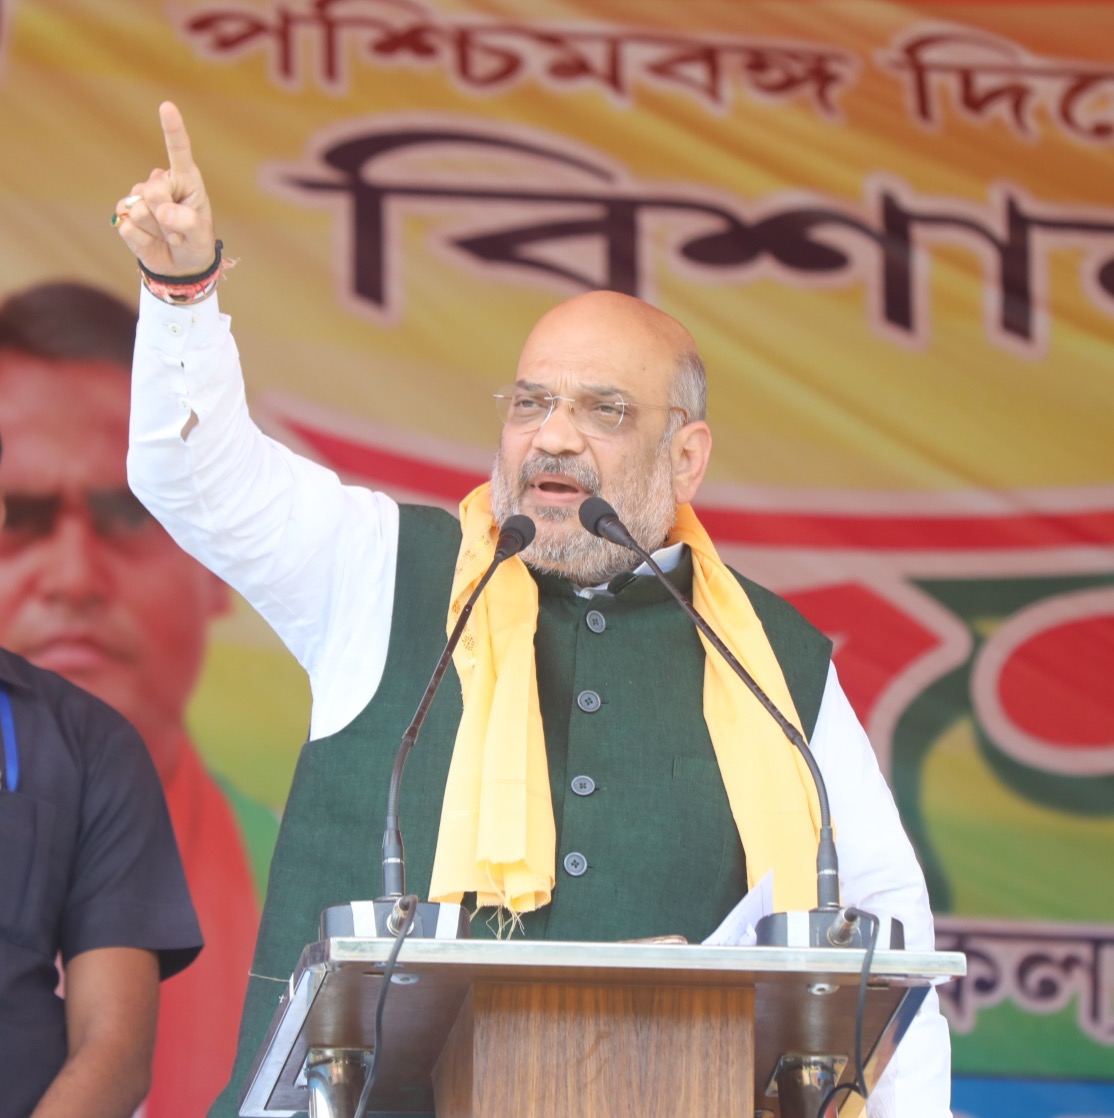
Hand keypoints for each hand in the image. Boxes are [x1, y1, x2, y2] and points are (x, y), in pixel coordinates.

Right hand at [113, 102, 216, 277]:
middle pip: (153, 190)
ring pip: (139, 210)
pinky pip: (127, 226)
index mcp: (185, 180)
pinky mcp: (124, 216)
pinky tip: (151, 240)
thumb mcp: (202, 237)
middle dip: (167, 218)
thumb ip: (189, 222)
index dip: (172, 129)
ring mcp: (140, 198)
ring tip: (168, 236)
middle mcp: (160, 183)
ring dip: (157, 231)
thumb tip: (162, 211)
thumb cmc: (195, 244)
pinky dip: (143, 240)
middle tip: (179, 232)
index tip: (167, 106)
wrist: (180, 266)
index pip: (179, 151)